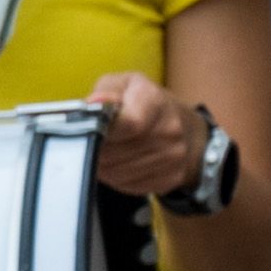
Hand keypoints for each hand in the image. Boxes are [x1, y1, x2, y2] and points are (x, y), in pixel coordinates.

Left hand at [90, 73, 202, 198]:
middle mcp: (170, 129)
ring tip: (105, 152)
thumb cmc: (142, 102)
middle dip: (95, 150)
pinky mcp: (171, 178)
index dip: (100, 131)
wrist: (182, 125)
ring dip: (103, 166)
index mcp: (155, 101)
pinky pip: (129, 185)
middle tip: (91, 142)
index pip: (129, 124)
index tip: (88, 130)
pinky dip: (117, 178)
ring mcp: (174, 156)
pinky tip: (119, 163)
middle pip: (116, 153)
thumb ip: (106, 91)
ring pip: (118, 173)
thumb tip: (94, 102)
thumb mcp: (124, 84)